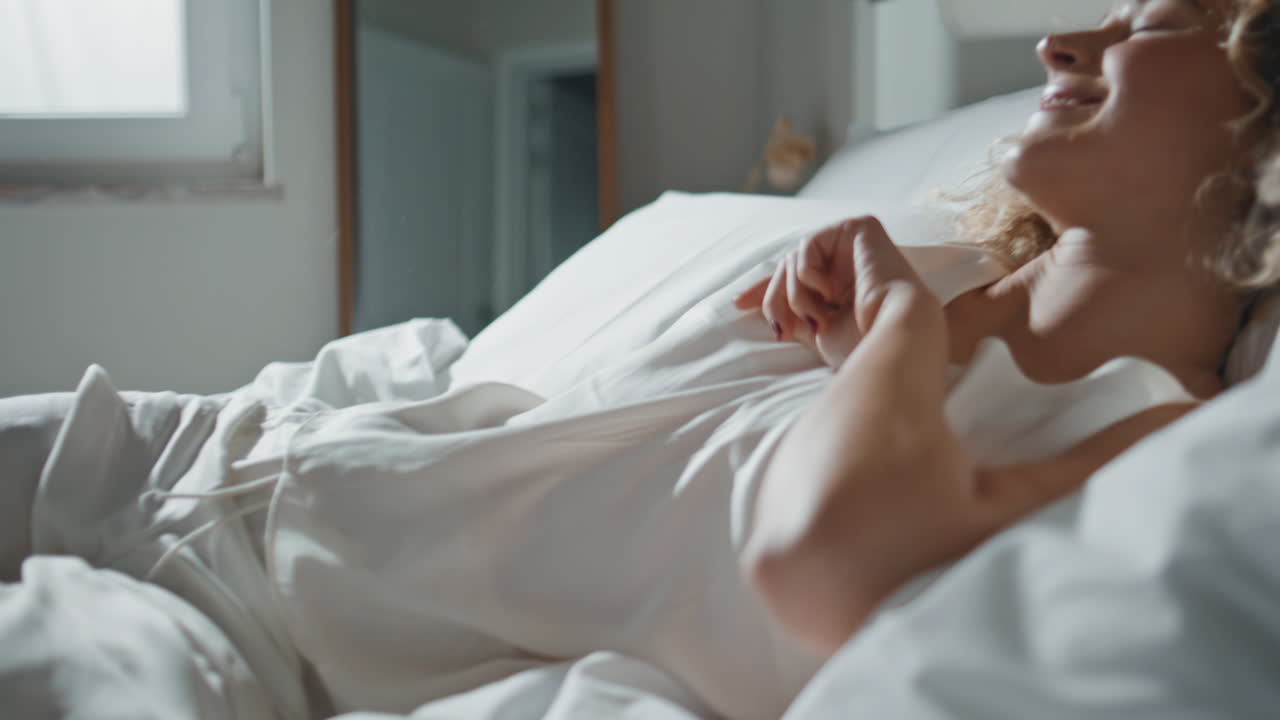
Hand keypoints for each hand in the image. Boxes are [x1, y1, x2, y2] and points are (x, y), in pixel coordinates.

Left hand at [733, 216, 934, 365]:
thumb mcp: (817, 331)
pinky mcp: (860, 227)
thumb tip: (765, 307)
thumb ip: (795, 314)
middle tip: (782, 330)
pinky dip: (808, 275)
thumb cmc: (864, 342)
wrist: (894, 335)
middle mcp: (850, 262)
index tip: (738, 305)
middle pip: (788, 270)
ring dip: (795, 295)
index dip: (764, 292)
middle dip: (776, 302)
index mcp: (844, 286)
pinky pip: (808, 244)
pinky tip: (830, 294)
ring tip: (817, 319)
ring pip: (794, 259)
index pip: (794, 281)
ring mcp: (855, 243)